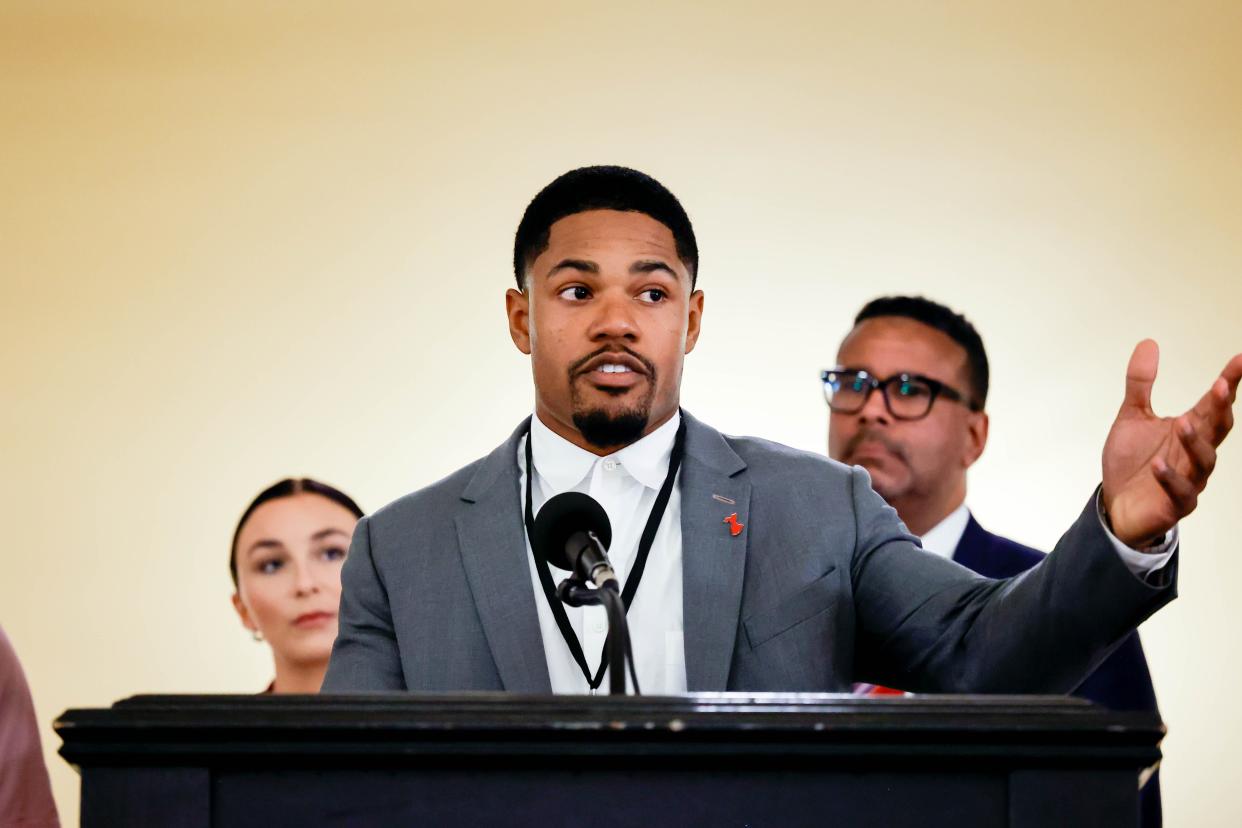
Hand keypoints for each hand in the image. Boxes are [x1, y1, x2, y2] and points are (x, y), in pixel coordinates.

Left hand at [1102, 340, 1241, 547]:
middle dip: (1221, 408)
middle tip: (1221, 385)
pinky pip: (1180, 491)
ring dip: (1195, 441)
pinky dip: (1170, 478)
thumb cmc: (1133, 462)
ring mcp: (1190, 479)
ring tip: (1183, 423)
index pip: (1213, 403)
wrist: (1117, 504)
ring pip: (1204, 460)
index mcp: (1190, 429)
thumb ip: (1140, 383)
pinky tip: (1158, 464)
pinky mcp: (1176, 503)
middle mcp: (1195, 452)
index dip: (1229, 382)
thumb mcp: (1132, 416)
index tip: (1240, 359)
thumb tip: (1148, 343)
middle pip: (1217, 428)